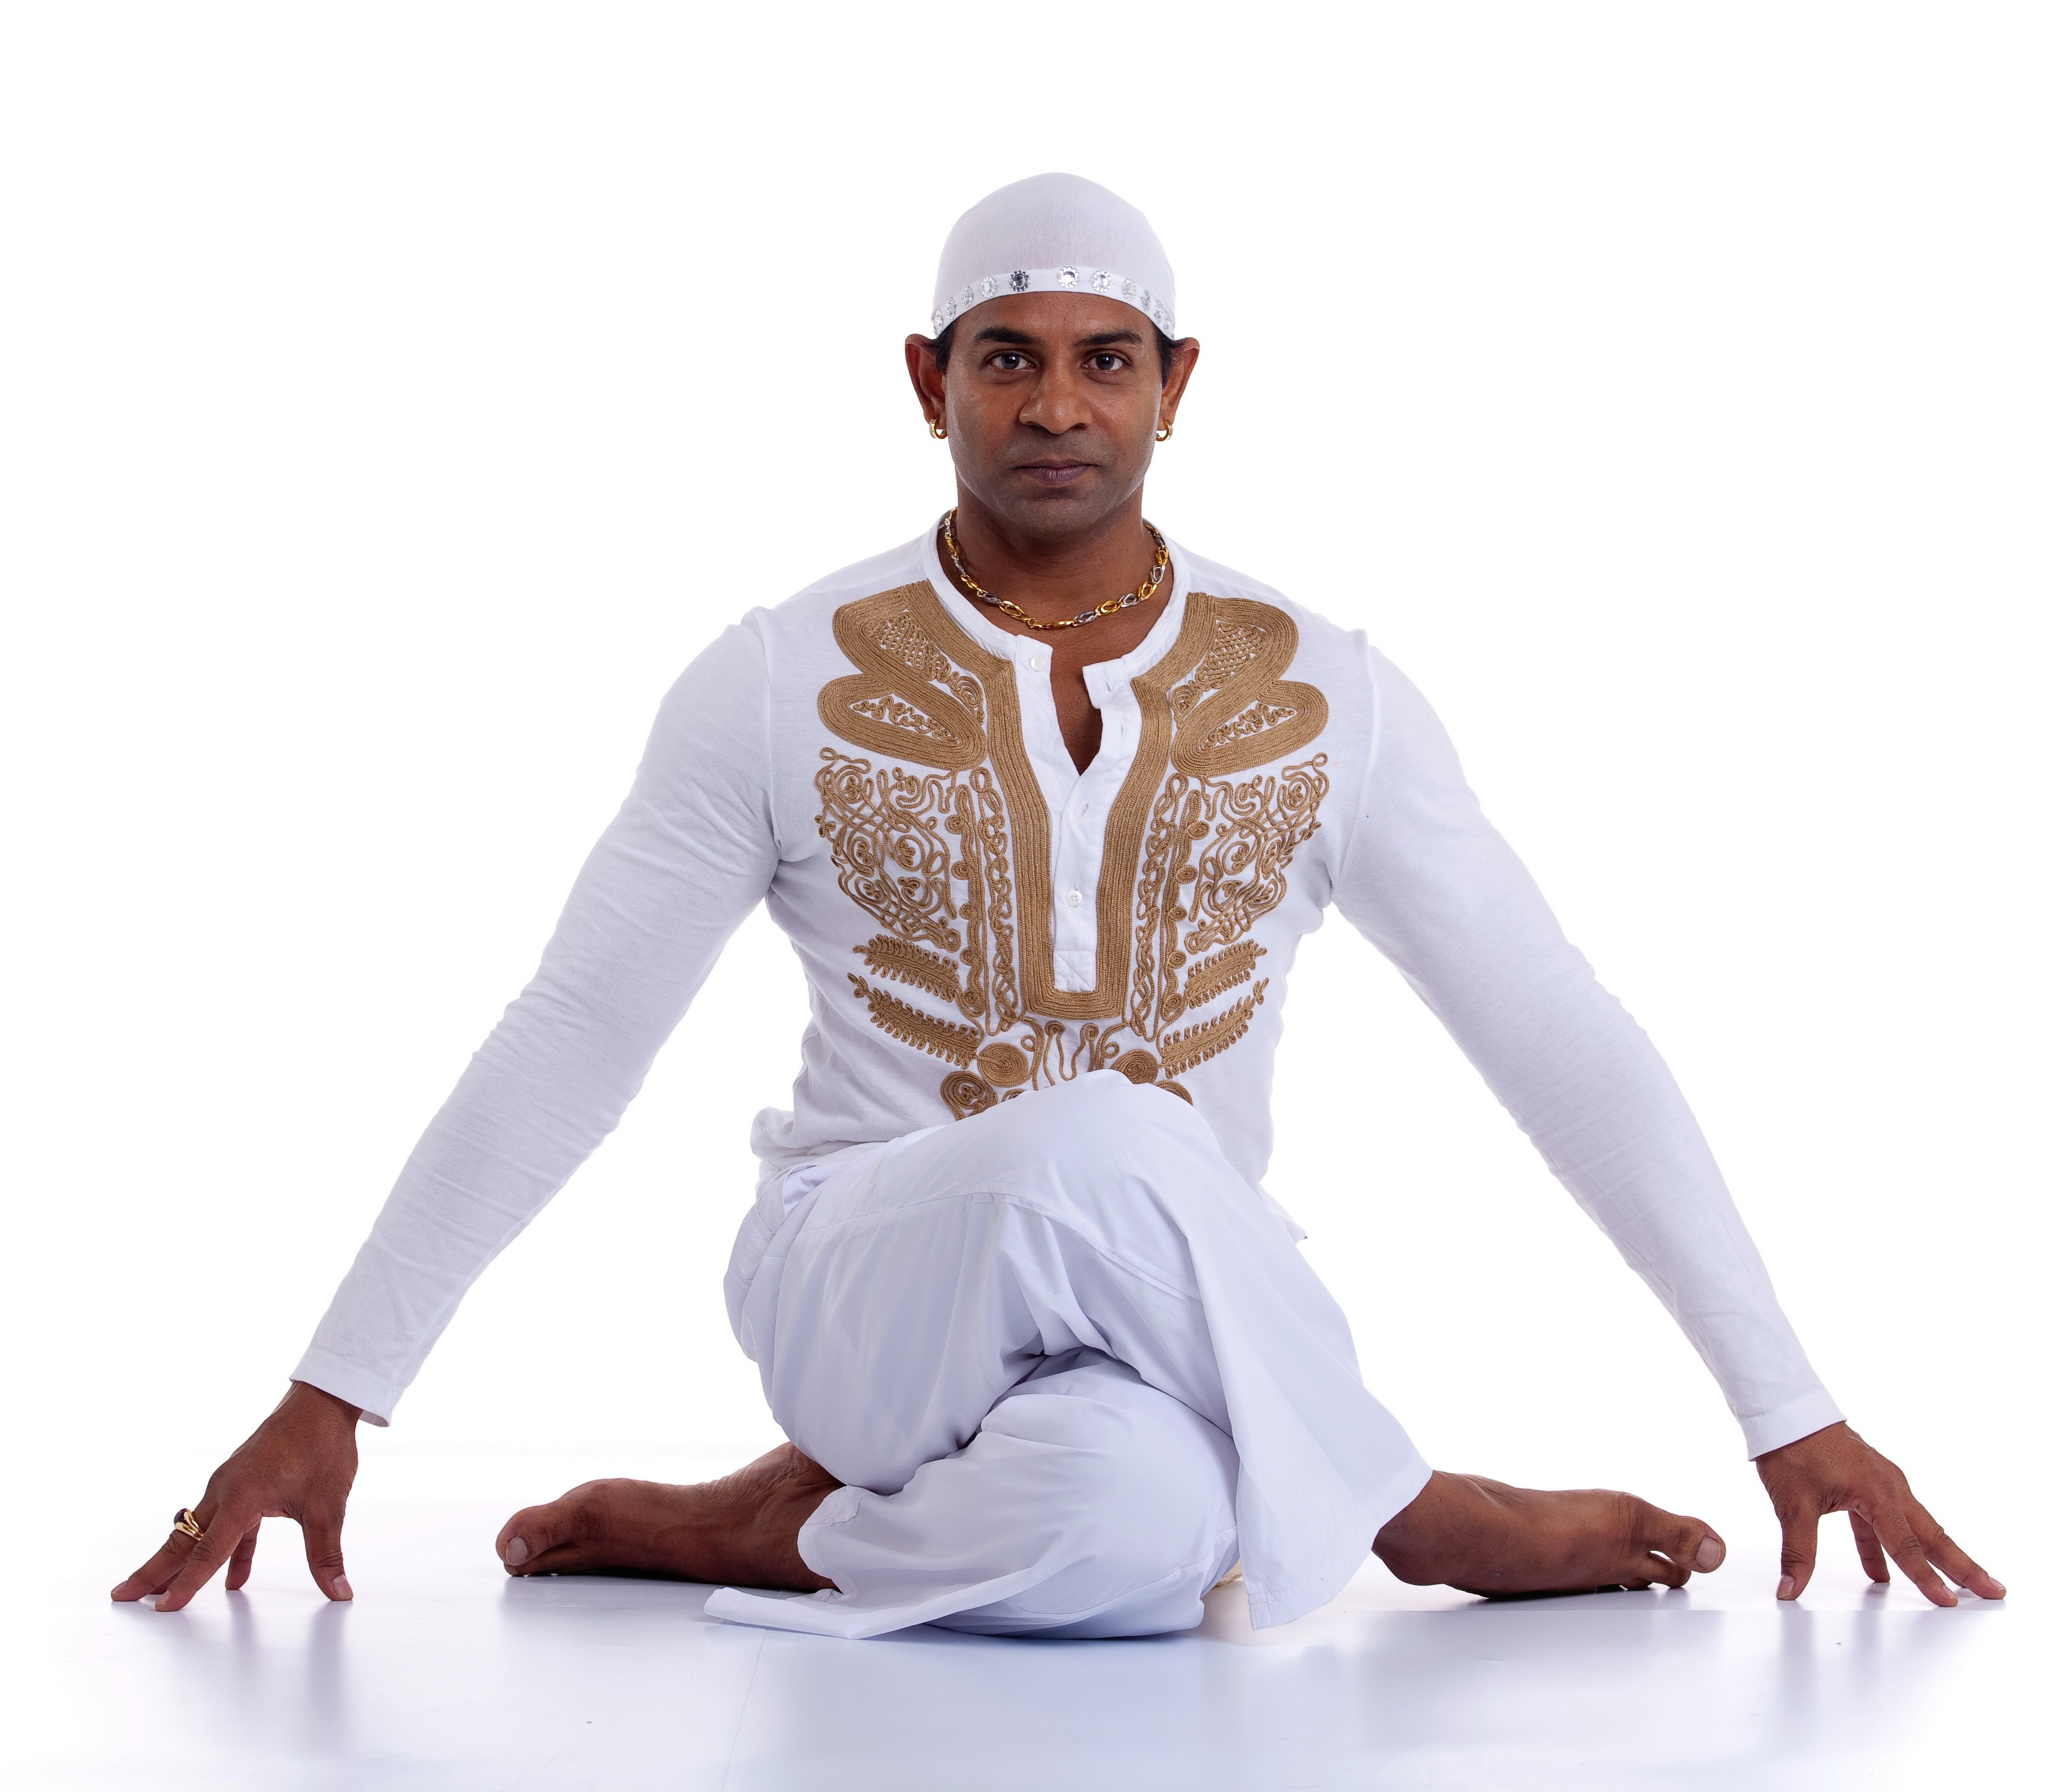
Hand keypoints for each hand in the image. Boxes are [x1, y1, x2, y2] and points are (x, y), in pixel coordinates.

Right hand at [110, 1381, 361, 1611]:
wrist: (323, 1402)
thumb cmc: (323, 1446)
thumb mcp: (328, 1506)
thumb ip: (326, 1554)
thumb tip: (339, 1593)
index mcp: (242, 1496)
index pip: (208, 1551)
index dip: (187, 1583)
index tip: (163, 1608)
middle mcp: (226, 1489)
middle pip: (184, 1540)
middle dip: (153, 1571)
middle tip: (121, 1595)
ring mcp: (231, 1484)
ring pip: (199, 1531)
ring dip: (179, 1561)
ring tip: (157, 1590)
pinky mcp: (242, 1482)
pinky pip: (227, 1523)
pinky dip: (225, 1551)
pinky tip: (234, 1579)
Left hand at [1756, 1421, 2002, 1607]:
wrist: (1784, 1411)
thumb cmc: (1793, 1448)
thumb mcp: (1793, 1504)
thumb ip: (1797, 1552)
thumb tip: (1790, 1590)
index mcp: (1877, 1492)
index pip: (1906, 1545)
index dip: (1927, 1577)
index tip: (1948, 1601)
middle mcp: (1889, 1486)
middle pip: (1931, 1535)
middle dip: (1962, 1566)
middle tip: (1992, 1590)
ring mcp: (1881, 1483)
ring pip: (1915, 1527)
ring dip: (1935, 1556)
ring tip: (1955, 1585)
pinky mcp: (1868, 1482)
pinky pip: (1886, 1521)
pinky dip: (1888, 1547)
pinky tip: (1879, 1572)